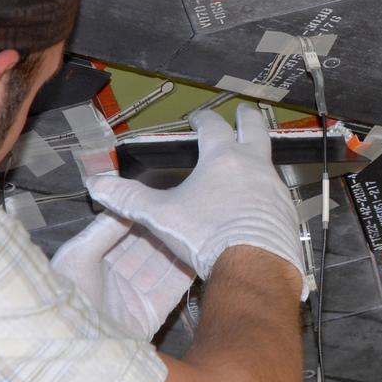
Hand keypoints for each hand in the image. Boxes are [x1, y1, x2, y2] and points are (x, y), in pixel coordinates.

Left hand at [50, 213, 194, 339]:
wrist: (71, 347)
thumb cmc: (64, 300)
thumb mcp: (77, 256)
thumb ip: (103, 230)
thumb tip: (126, 204)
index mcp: (96, 261)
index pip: (124, 233)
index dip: (141, 216)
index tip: (159, 197)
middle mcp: (118, 277)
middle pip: (147, 247)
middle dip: (164, 229)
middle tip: (184, 208)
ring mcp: (136, 295)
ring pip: (163, 264)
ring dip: (178, 246)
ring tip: (196, 225)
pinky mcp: (152, 314)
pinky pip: (173, 288)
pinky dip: (186, 270)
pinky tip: (198, 251)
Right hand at [86, 104, 305, 297]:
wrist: (255, 268)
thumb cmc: (206, 235)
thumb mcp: (160, 216)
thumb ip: (129, 199)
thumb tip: (96, 184)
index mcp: (223, 158)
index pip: (213, 126)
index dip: (203, 118)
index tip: (197, 118)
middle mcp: (254, 166)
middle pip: (255, 129)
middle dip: (247, 118)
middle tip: (242, 113)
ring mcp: (275, 189)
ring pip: (268, 162)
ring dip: (258, 157)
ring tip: (248, 162)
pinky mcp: (286, 213)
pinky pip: (276, 194)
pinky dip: (265, 191)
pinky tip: (257, 204)